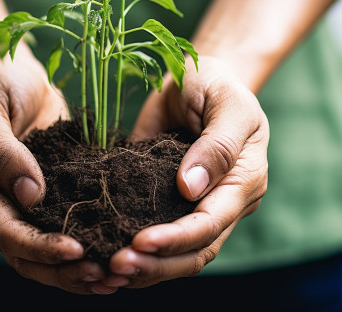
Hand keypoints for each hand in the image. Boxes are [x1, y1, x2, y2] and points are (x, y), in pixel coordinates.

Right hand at [0, 48, 116, 293]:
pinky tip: (115, 241)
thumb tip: (30, 195)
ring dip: (77, 264)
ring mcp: (25, 191)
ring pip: (47, 241)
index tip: (76, 250)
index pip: (4, 230)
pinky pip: (67, 214)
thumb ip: (1, 152)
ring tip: (114, 275)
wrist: (6, 66)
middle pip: (26, 251)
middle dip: (63, 269)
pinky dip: (88, 232)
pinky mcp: (51, 179)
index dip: (38, 246)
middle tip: (104, 276)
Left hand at [102, 56, 268, 288]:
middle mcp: (219, 201)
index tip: (141, 242)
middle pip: (193, 250)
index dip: (177, 238)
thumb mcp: (227, 105)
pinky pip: (153, 228)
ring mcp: (192, 202)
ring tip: (107, 270)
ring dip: (144, 265)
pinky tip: (106, 254)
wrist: (195, 78)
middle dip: (156, 262)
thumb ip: (217, 145)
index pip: (211, 224)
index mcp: (242, 183)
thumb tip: (190, 189)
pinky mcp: (164, 196)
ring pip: (174, 251)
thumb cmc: (217, 85)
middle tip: (116, 265)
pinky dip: (135, 247)